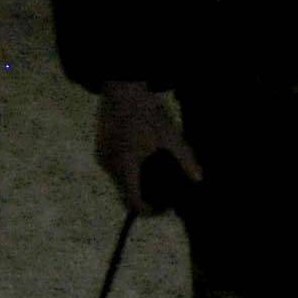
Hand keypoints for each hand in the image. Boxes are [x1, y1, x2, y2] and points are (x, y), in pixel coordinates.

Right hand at [93, 81, 200, 215]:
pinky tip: (141, 156)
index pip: (133, 201)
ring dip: (136, 181)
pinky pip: (114, 168)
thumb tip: (199, 179)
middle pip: (127, 193)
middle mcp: (109, 165)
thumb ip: (185, 160)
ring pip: (120, 181)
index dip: (150, 210)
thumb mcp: (170, 135)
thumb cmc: (147, 111)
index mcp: (125, 165)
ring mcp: (101, 157)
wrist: (122, 86)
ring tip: (154, 169)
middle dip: (145, 194)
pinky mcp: (99, 149)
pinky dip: (127, 169)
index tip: (163, 207)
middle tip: (164, 189)